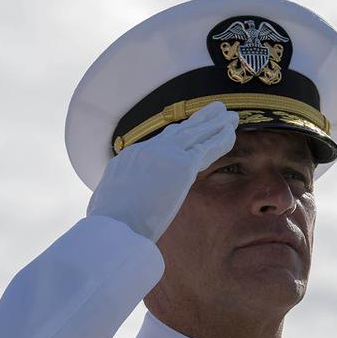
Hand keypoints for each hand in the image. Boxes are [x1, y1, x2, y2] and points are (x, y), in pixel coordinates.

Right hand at [87, 101, 237, 241]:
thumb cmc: (108, 226)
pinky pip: (206, 148)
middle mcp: (146, 151)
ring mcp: (164, 155)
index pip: (157, 144)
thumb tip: (106, 208)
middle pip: (177, 131)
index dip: (176, 136)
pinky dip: (220, 139)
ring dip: (214, 123)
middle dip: (197, 121)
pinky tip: (231, 131)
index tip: (187, 129)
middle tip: (213, 111)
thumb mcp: (105, 206)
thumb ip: (114, 198)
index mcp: (129, 160)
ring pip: (195, 133)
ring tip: (230, 114)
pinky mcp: (181, 165)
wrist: (115, 225)